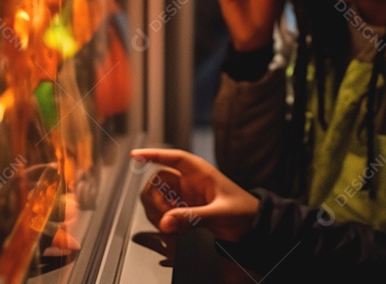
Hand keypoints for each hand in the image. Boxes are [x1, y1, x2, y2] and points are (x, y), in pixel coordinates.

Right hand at [131, 148, 259, 241]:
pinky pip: (165, 214)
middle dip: (155, 199)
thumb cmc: (242, 210)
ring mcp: (185, 197)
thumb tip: (166, 222)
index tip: (134, 156)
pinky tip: (180, 232)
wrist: (251, 227)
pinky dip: (167, 224)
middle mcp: (189, 182)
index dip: (152, 155)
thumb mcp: (219, 212)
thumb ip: (191, 216)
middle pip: (157, 181)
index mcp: (199, 172)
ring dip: (159, 213)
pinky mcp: (184, 211)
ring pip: (158, 199)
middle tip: (163, 216)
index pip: (172, 158)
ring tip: (174, 227)